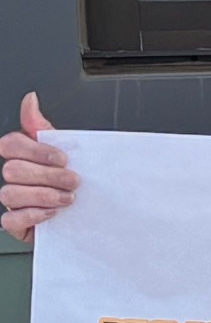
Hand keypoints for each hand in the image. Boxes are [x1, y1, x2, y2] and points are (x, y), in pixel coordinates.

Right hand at [1, 93, 76, 242]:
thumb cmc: (71, 179)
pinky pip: (10, 220)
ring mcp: (13, 200)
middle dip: (48, 176)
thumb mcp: (65, 150)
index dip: (35, 151)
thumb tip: (30, 99)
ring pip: (9, 194)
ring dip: (44, 196)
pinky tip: (52, 213)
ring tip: (69, 199)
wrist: (88, 212)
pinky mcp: (17, 223)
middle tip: (74, 181)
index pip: (10, 144)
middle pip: (12, 170)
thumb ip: (42, 126)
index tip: (63, 158)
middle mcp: (14, 176)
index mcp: (23, 155)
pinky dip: (32, 216)